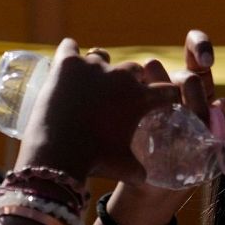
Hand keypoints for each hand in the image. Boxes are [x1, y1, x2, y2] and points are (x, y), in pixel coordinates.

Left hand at [15, 31, 224, 185]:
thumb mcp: (125, 169)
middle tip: (115, 95)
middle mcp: (121, 75)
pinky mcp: (66, 62)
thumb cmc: (95, 163)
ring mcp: (93, 65)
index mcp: (141, 98)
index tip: (156, 100)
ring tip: (86, 82)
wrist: (58, 154)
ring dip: (97, 67)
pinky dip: (68, 53)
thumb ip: (140, 168)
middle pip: (133, 69)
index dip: (163, 94)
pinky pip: (69, 47)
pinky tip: (65, 63)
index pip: (166, 88)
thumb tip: (147, 177)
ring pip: (100, 56)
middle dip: (129, 80)